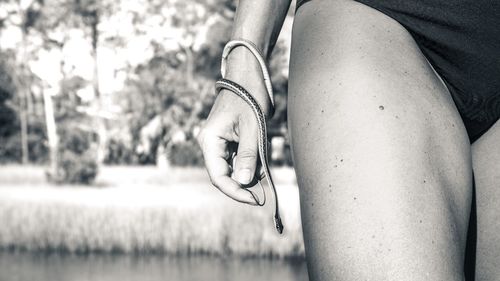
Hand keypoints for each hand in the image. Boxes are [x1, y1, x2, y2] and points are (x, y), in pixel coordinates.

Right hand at [197, 51, 270, 204]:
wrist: (248, 75)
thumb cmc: (248, 97)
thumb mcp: (252, 128)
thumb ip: (247, 156)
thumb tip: (244, 182)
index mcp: (209, 141)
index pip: (218, 177)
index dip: (235, 191)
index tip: (255, 199)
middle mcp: (210, 144)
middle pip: (223, 175)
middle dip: (243, 184)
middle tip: (264, 191)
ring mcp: (219, 143)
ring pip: (231, 169)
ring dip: (248, 173)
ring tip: (265, 168)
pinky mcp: (228, 140)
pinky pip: (236, 159)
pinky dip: (250, 163)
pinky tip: (261, 159)